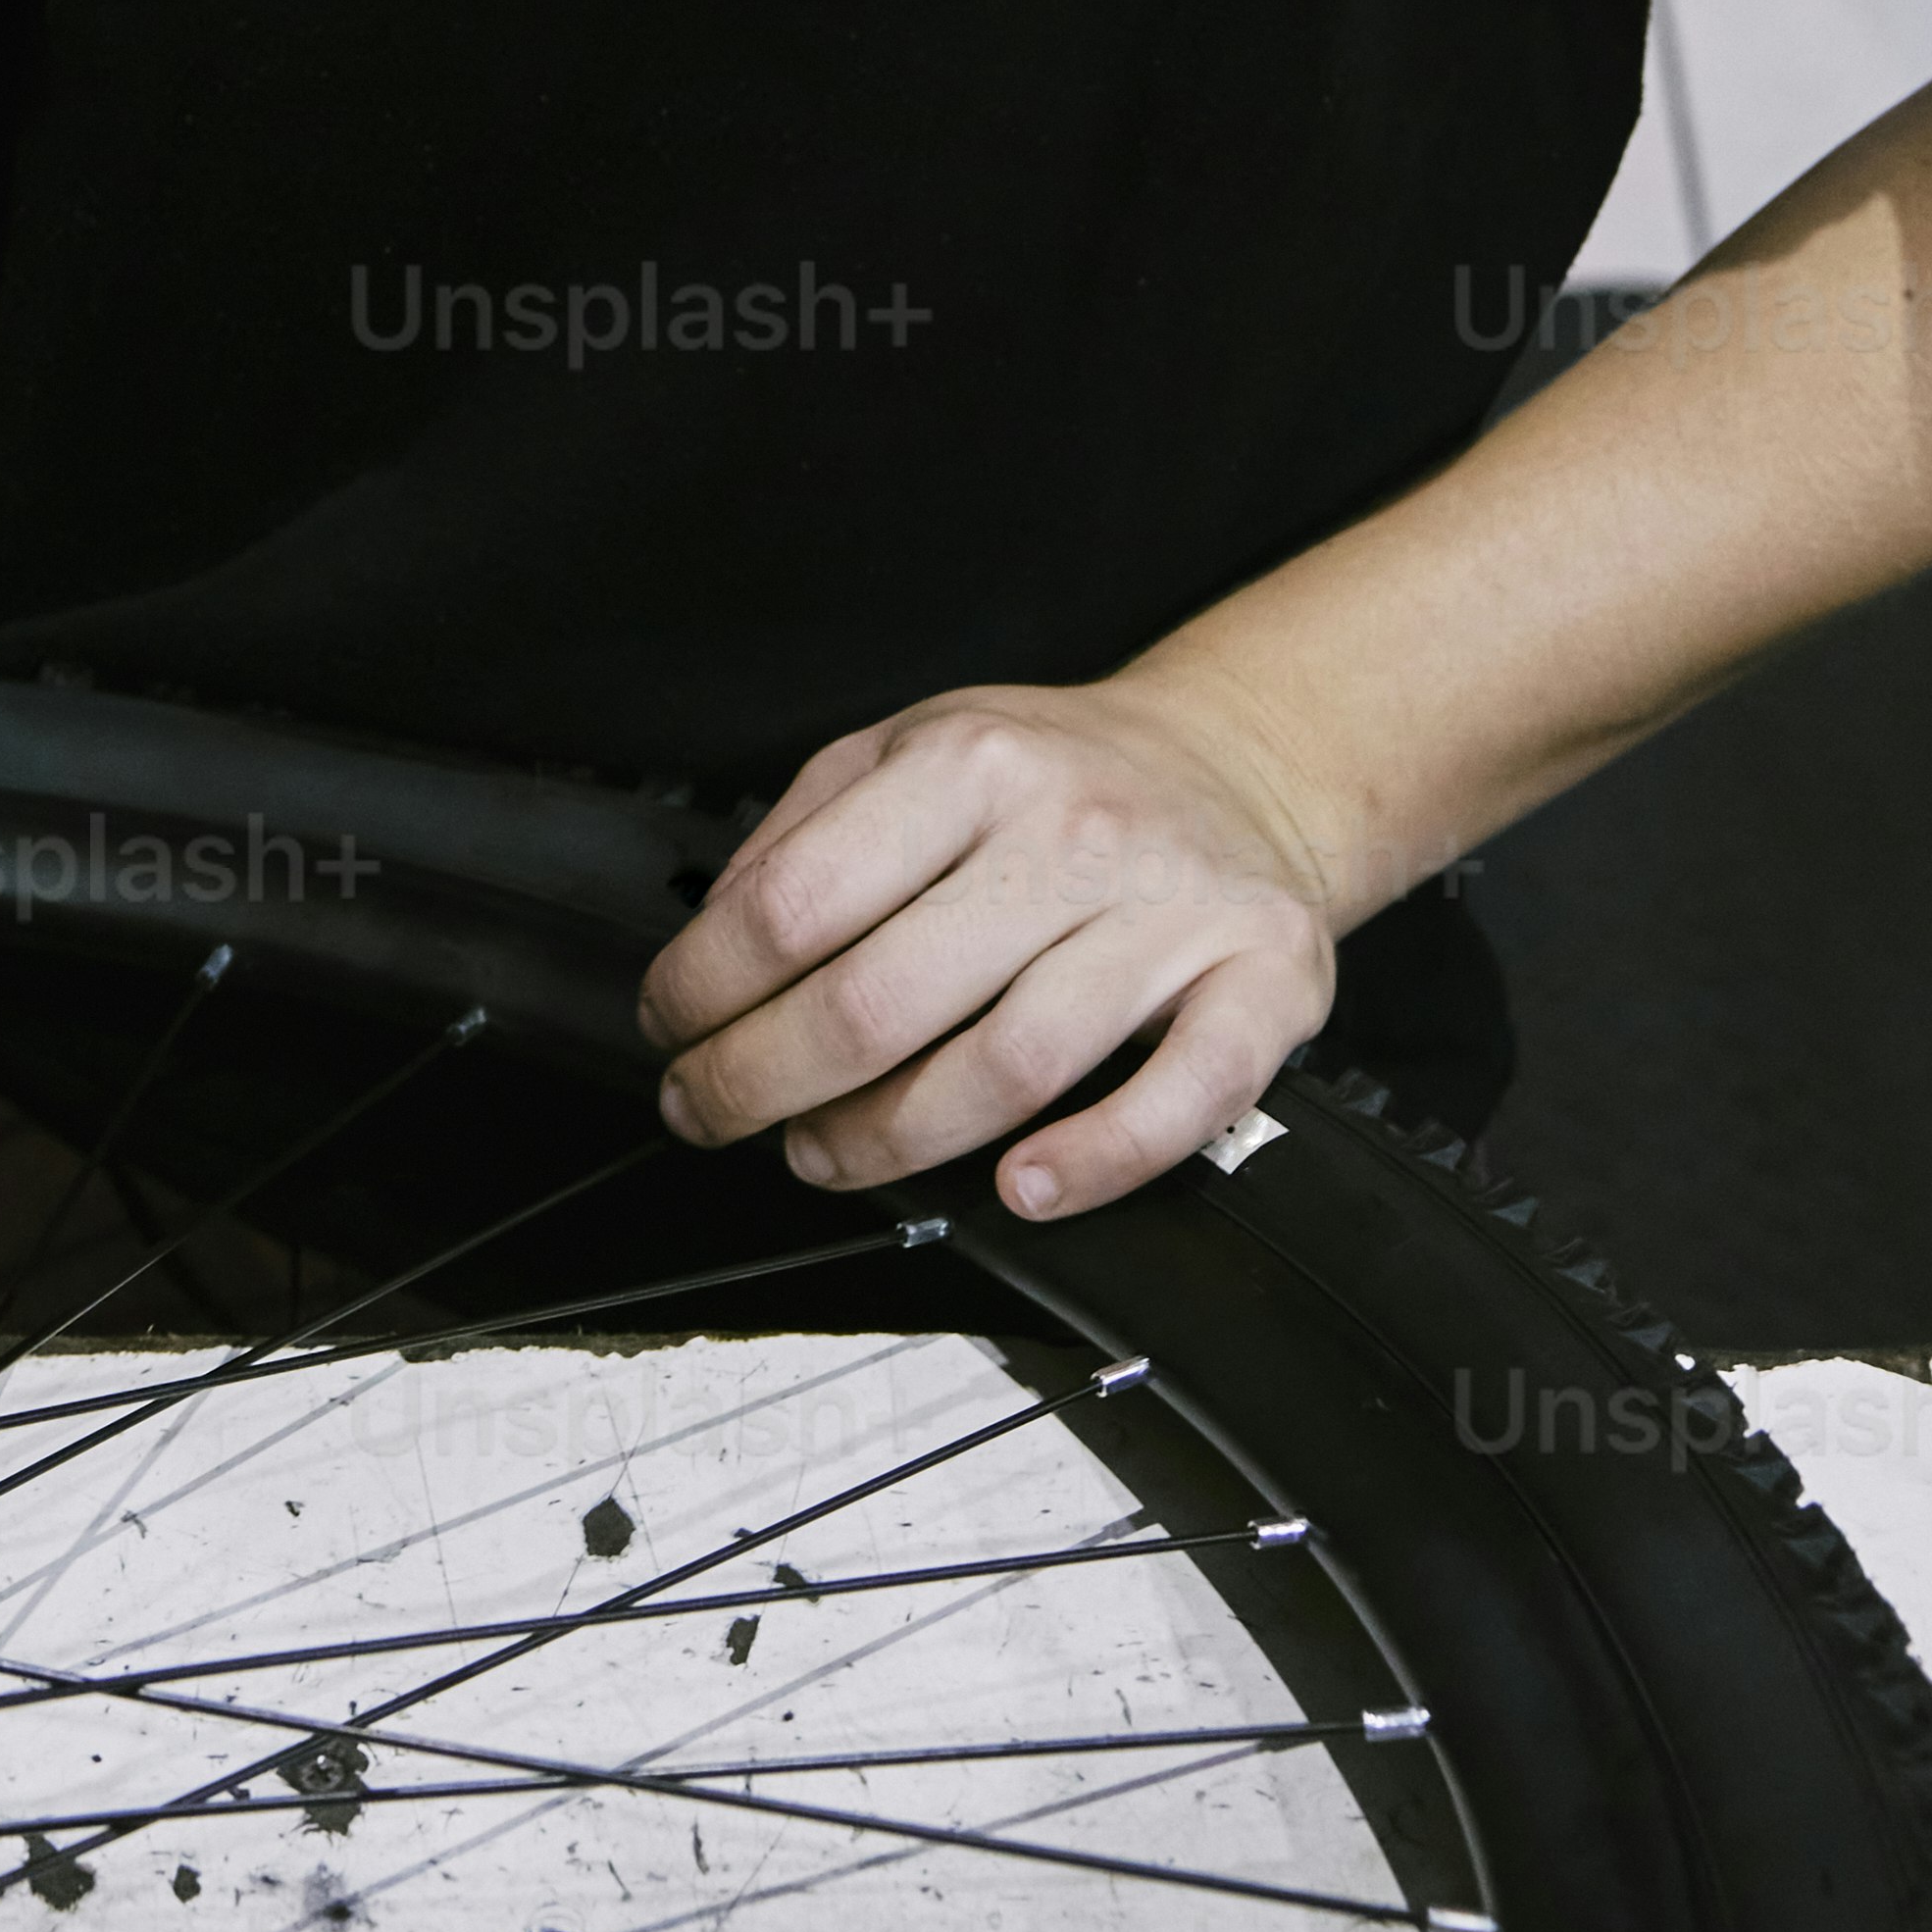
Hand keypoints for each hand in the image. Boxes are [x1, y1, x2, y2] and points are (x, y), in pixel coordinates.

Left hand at [637, 674, 1341, 1224]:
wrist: (1243, 763)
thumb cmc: (1060, 774)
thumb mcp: (916, 744)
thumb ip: (807, 830)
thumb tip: (712, 940)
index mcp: (970, 759)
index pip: (795, 901)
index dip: (704, 988)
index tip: (670, 1031)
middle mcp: (1069, 829)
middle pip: (880, 999)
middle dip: (762, 1082)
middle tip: (716, 1112)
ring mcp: (1169, 909)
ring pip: (1007, 1066)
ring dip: (889, 1141)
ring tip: (827, 1152)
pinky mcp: (1260, 980)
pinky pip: (1178, 1098)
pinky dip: (1093, 1162)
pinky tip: (1020, 1188)